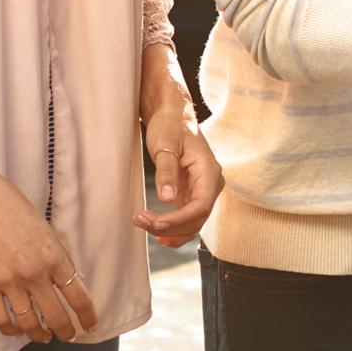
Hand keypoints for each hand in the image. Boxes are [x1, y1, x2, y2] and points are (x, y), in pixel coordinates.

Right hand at [0, 125, 97, 342]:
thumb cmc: (10, 206)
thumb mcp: (44, 228)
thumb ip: (55, 255)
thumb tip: (66, 279)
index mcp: (55, 256)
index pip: (78, 295)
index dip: (87, 316)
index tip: (91, 325)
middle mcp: (35, 273)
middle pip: (56, 315)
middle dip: (66, 331)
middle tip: (69, 337)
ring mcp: (9, 281)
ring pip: (29, 322)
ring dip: (39, 335)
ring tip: (43, 337)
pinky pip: (1, 319)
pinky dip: (11, 329)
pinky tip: (17, 330)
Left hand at [134, 108, 222, 248]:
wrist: (173, 116)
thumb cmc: (170, 126)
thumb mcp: (164, 146)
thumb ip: (166, 172)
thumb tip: (167, 199)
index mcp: (209, 171)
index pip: (201, 206)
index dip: (180, 219)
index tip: (156, 222)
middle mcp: (211, 184)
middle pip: (197, 218)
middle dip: (170, 226)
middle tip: (140, 220)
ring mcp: (203, 190)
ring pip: (193, 222)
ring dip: (170, 230)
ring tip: (142, 223)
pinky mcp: (192, 193)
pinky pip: (188, 217)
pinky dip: (175, 228)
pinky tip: (159, 234)